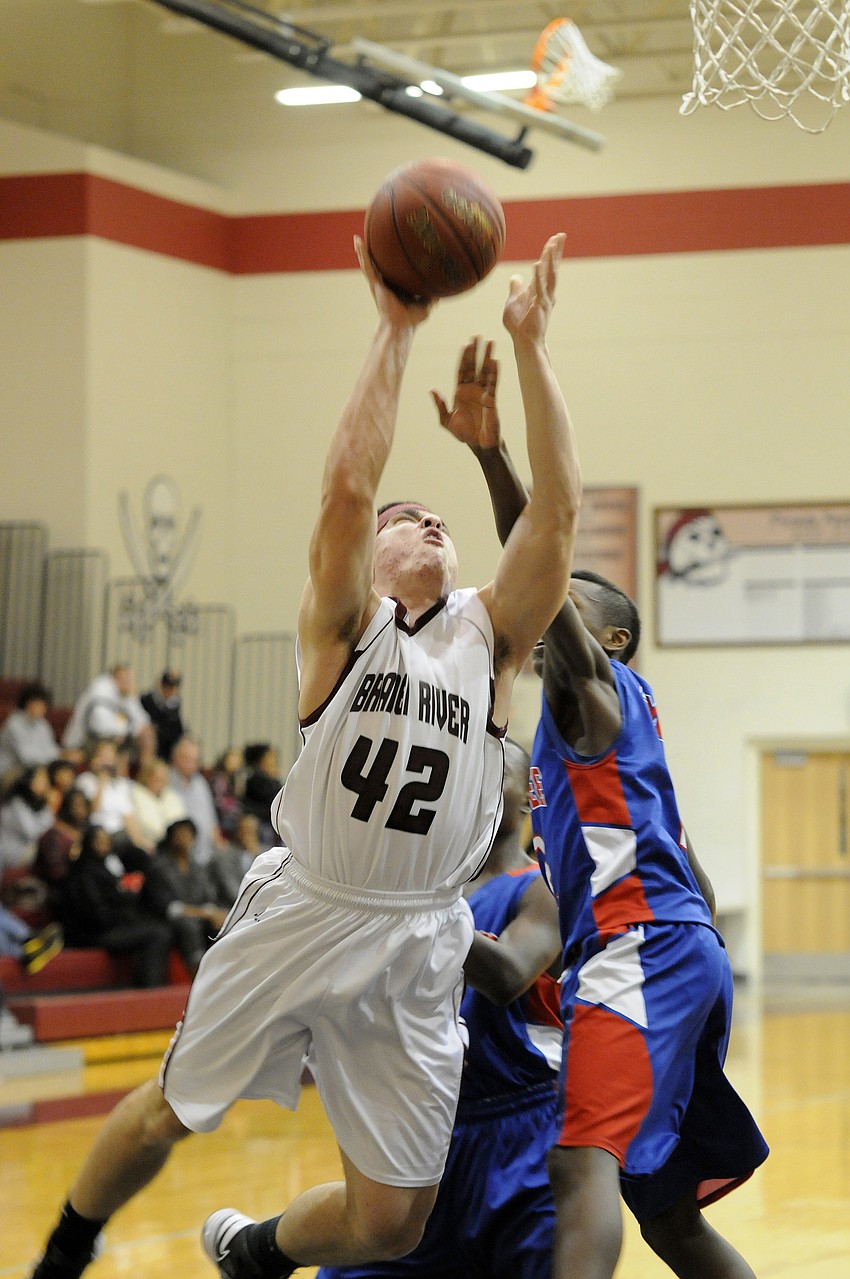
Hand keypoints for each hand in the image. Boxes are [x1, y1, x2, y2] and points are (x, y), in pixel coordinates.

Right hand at [354, 236, 431, 329]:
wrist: (401, 326)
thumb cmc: (412, 319)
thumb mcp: (426, 304)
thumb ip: (432, 295)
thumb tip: (442, 286)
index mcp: (396, 287)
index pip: (394, 271)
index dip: (393, 261)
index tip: (394, 246)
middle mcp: (386, 284)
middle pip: (380, 265)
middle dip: (375, 253)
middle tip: (374, 238)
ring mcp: (379, 284)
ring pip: (369, 264)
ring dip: (363, 251)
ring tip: (357, 238)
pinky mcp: (375, 284)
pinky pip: (367, 267)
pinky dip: (362, 254)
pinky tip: (358, 242)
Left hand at [430, 337, 500, 451]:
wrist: (479, 445)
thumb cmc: (464, 434)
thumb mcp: (446, 421)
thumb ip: (440, 406)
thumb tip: (432, 390)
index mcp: (460, 392)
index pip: (462, 370)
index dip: (464, 357)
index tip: (466, 344)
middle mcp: (472, 390)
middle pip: (474, 366)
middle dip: (475, 352)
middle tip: (477, 336)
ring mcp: (483, 393)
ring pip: (485, 371)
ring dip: (487, 357)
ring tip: (490, 342)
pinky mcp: (492, 400)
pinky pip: (493, 384)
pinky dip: (494, 373)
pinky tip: (495, 361)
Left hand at [502, 233, 565, 345]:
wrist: (523, 341)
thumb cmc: (519, 324)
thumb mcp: (513, 302)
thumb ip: (516, 289)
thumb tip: (515, 277)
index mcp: (539, 289)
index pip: (546, 267)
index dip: (551, 252)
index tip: (556, 237)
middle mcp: (546, 292)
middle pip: (552, 268)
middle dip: (555, 251)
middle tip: (560, 235)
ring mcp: (544, 299)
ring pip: (549, 276)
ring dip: (549, 260)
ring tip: (550, 245)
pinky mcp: (539, 307)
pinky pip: (539, 289)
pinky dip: (538, 277)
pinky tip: (537, 264)